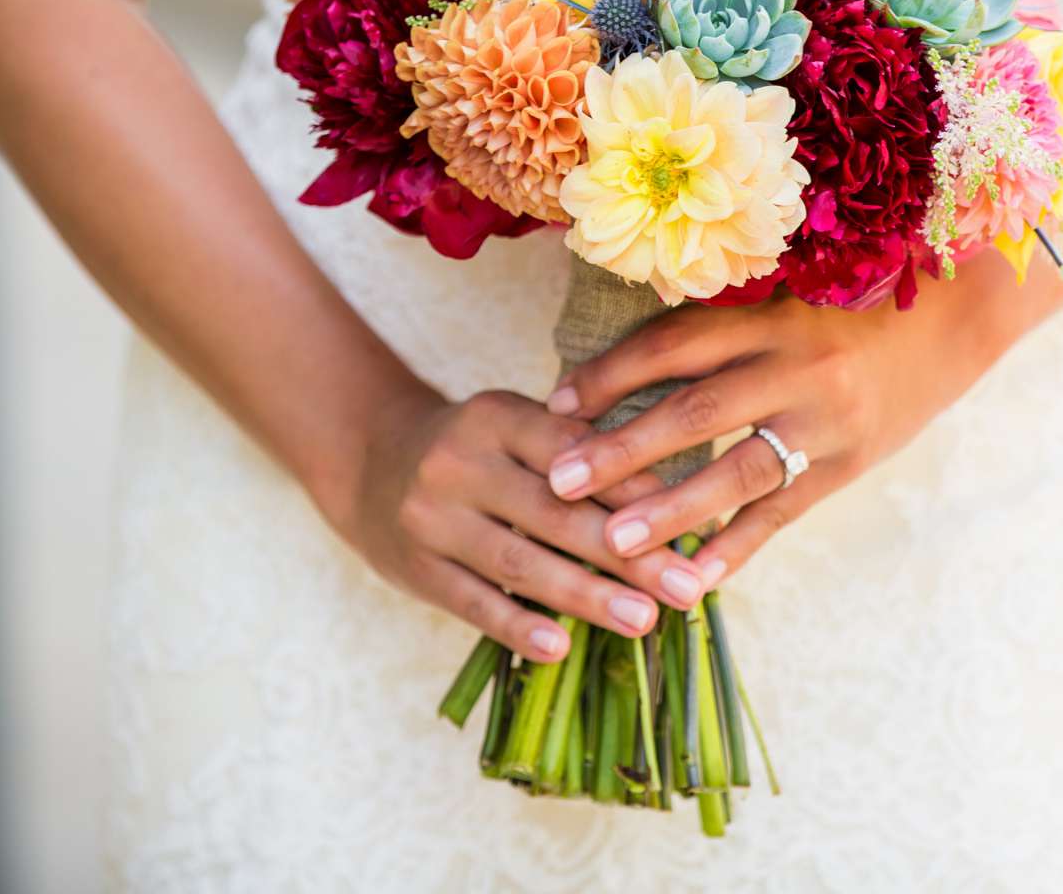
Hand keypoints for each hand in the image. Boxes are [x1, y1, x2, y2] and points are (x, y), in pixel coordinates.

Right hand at [335, 388, 720, 664]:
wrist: (370, 462)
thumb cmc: (477, 450)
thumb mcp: (516, 427)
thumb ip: (579, 453)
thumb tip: (677, 502)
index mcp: (497, 415)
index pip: (574, 451)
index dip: (632, 488)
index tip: (692, 521)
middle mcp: (460, 462)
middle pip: (554, 512)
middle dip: (627, 553)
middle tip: (684, 585)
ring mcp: (432, 517)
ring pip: (519, 562)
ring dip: (586, 595)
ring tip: (644, 619)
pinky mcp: (415, 566)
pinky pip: (473, 602)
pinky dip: (518, 626)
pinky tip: (561, 647)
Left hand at [541, 265, 1049, 584]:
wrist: (955, 317)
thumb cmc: (852, 302)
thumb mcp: (786, 294)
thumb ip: (721, 321)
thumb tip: (630, 358)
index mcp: (770, 316)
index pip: (675, 344)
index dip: (611, 373)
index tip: (555, 402)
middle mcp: (795, 368)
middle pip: (695, 411)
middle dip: (621, 450)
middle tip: (559, 481)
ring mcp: (824, 423)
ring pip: (736, 472)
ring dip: (669, 511)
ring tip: (610, 544)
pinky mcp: (846, 466)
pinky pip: (781, 514)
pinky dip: (734, 549)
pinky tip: (691, 581)